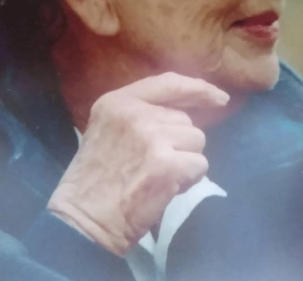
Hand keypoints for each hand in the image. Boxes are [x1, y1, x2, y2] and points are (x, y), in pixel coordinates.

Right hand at [46, 73, 229, 255]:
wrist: (84, 219)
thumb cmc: (94, 180)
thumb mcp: (107, 130)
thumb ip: (140, 115)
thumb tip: (184, 113)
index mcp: (117, 102)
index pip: (167, 84)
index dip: (197, 89)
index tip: (218, 97)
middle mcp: (135, 114)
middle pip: (185, 120)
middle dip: (179, 143)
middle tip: (154, 165)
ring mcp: (152, 137)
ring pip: (196, 141)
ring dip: (185, 161)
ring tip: (158, 177)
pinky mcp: (167, 164)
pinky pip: (199, 165)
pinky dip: (189, 180)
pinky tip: (165, 189)